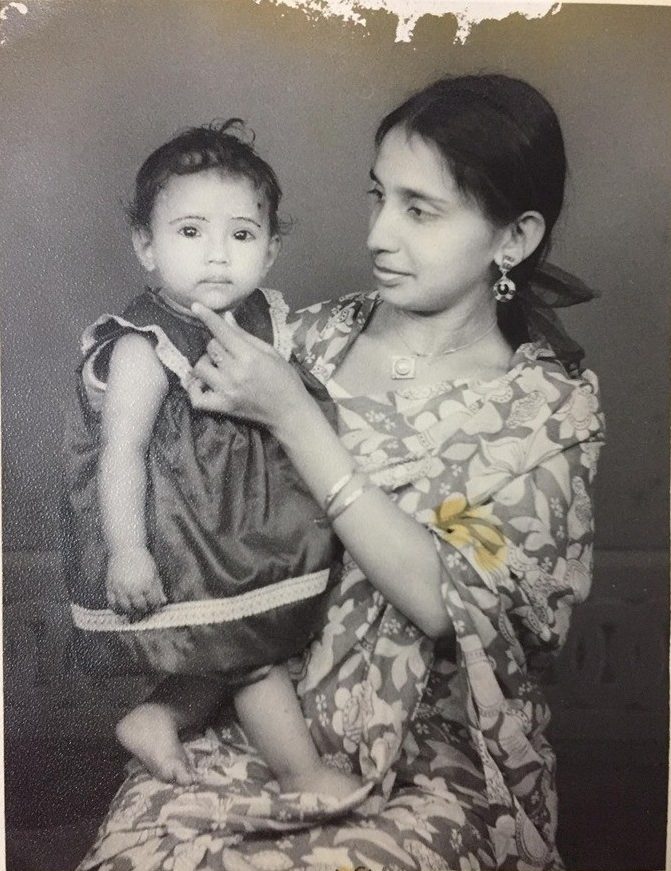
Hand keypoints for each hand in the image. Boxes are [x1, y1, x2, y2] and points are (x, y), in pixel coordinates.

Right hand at [106, 546, 166, 618]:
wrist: (126, 549)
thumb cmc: (143, 560)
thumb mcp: (154, 573)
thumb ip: (158, 589)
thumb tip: (163, 602)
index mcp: (147, 583)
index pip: (153, 603)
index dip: (155, 606)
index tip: (154, 605)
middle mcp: (133, 587)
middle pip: (139, 607)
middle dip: (144, 610)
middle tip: (145, 609)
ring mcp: (120, 588)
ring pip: (125, 608)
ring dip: (131, 612)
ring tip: (134, 610)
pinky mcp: (110, 587)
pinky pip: (112, 603)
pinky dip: (117, 609)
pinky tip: (121, 609)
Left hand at [188, 304, 307, 435]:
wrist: (290, 412)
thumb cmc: (285, 379)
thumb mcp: (271, 352)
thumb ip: (245, 336)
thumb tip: (226, 318)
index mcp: (249, 356)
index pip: (222, 332)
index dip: (208, 317)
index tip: (197, 306)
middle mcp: (235, 372)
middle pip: (210, 347)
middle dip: (217, 344)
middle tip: (228, 350)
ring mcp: (227, 391)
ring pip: (200, 367)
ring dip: (207, 363)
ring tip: (218, 367)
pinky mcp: (223, 407)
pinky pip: (197, 398)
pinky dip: (195, 390)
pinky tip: (202, 384)